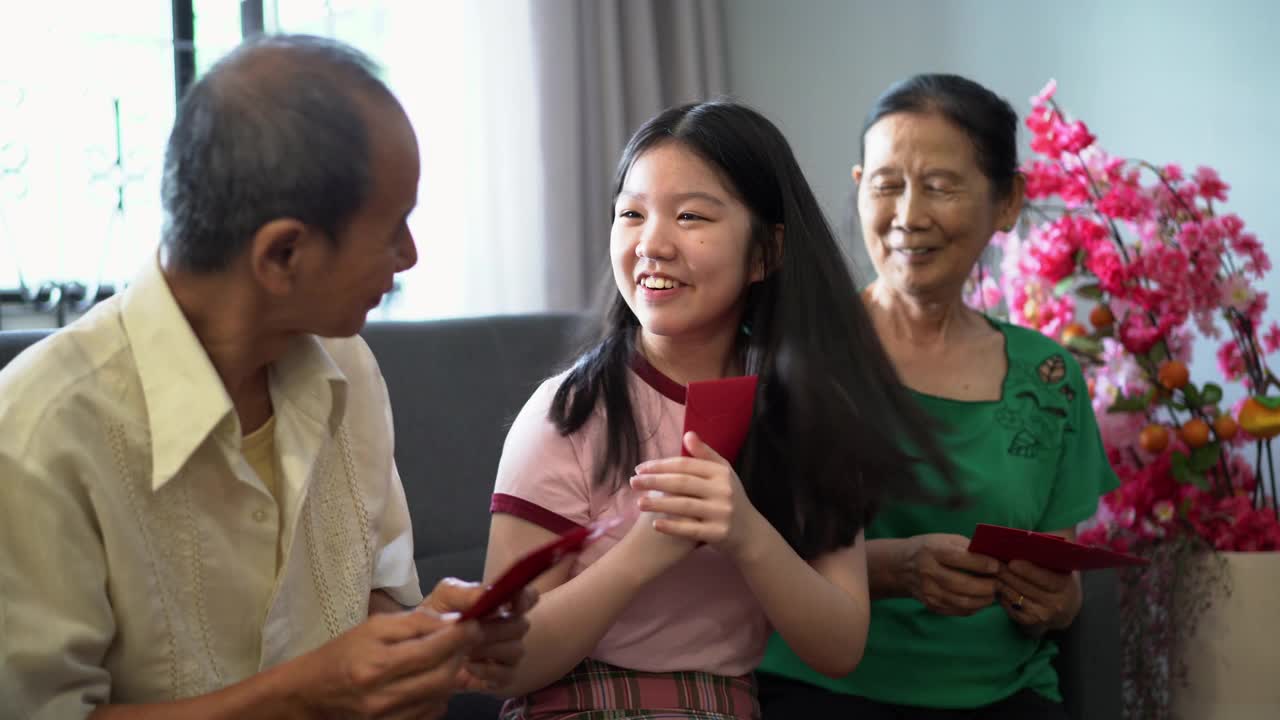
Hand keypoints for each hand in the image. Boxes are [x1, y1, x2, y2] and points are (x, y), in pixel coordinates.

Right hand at [292, 607, 480, 718]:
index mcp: (376, 666)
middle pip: (442, 677)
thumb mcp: (373, 628)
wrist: (312, 694)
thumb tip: (451, 622)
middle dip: (461, 655)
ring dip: (452, 673)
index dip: (459, 636)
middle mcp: (384, 698)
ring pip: (441, 696)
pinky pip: (431, 712)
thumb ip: (414, 623)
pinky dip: (439, 694)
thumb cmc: (342, 654)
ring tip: (448, 656)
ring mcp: (389, 719)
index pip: (431, 651)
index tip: (473, 624)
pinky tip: (432, 679)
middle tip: (466, 639)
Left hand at [420, 577, 537, 690]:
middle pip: (521, 625)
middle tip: (471, 632)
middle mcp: (509, 626)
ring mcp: (508, 652)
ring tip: (464, 649)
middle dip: (495, 629)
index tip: (510, 605)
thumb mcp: (445, 598)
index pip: (528, 597)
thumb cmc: (437, 618)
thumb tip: (484, 595)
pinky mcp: (503, 676)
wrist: (423, 652)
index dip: (525, 599)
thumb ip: (464, 593)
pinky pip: (507, 674)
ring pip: (516, 650)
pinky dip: (486, 670)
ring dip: (488, 649)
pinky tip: (468, 666)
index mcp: (500, 603)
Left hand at [630, 431, 766, 560]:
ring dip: (659, 503)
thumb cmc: (730, 498)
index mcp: (721, 473)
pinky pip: (690, 530)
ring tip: (639, 502)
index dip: (661, 465)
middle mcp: (723, 491)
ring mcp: (721, 513)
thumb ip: (705, 454)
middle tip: (632, 482)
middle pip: (682, 483)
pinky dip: (672, 527)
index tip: (639, 468)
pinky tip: (655, 524)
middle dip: (654, 481)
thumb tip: (688, 434)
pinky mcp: (719, 534)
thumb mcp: (723, 473)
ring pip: (684, 506)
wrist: (750, 532)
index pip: (686, 465)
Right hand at [900, 534, 999, 616]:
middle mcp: (928, 572)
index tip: (998, 566)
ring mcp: (928, 591)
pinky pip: (958, 610)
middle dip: (987, 586)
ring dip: (983, 600)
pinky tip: (980, 600)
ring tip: (993, 593)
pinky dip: (974, 607)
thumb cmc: (929, 548)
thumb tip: (995, 557)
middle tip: (1000, 583)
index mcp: (932, 551)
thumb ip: (967, 547)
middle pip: (963, 584)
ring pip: (962, 601)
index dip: (981, 564)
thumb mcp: (945, 539)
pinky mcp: (931, 605)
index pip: (960, 559)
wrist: (901, 566)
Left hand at [996, 560, 1080, 630]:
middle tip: (993, 563)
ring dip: (1001, 584)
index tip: (1013, 562)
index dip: (1028, 570)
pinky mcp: (1031, 623)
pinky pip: (1010, 609)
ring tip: (992, 572)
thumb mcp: (1058, 564)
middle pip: (1025, 587)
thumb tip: (1025, 536)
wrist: (1066, 605)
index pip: (1045, 578)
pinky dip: (1002, 597)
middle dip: (1007, 574)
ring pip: (1015, 597)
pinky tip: (997, 587)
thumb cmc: (1057, 575)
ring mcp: (1043, 615)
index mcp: (1064, 585)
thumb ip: (1045, 552)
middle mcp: (1056, 602)